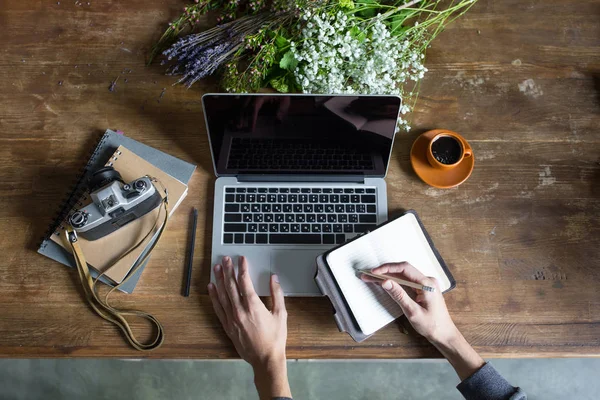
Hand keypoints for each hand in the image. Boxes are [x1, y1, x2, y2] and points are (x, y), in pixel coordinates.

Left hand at [208, 256, 290, 398]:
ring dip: (219, 280)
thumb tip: (274, 278)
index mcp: (253, 306)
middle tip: (226, 259)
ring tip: (217, 268)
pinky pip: (218, 308)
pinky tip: (212, 287)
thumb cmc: (275, 338)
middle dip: (228, 270)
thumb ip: (277, 294)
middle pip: (231, 285)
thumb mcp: (281, 314)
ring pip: (222, 295)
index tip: (242, 259)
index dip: (242, 268)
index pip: (245, 281)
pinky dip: (214, 296)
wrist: (265, 359)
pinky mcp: (228, 326)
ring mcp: (232, 319)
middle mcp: (240, 311)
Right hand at [362, 262, 484, 379]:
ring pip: (403, 275)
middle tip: (368, 275)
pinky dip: (395, 282)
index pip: (404, 268)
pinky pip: (407, 282)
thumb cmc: (432, 326)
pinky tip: (384, 283)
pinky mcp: (423, 289)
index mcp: (427, 284)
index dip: (387, 268)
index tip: (374, 272)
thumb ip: (399, 295)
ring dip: (388, 276)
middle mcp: (427, 281)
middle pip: (402, 270)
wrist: (445, 335)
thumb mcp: (413, 312)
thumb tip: (385, 282)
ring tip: (372, 278)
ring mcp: (425, 284)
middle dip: (385, 272)